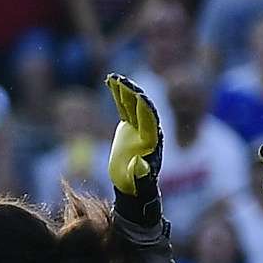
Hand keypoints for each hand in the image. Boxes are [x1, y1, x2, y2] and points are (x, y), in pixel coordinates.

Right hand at [105, 73, 163, 223]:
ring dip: (124, 90)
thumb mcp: (139, 181)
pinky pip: (124, 106)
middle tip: (122, 81)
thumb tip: (140, 164)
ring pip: (132, 103)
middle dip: (132, 93)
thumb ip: (141, 174)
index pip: (149, 119)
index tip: (137, 95)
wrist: (132, 183)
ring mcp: (138, 125)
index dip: (143, 107)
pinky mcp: (129, 124)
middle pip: (141, 107)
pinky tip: (110, 81)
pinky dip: (118, 94)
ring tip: (114, 77)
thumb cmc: (137, 184)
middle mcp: (148, 129)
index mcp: (152, 140)